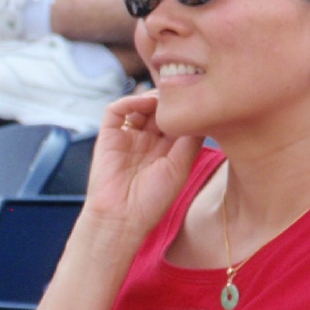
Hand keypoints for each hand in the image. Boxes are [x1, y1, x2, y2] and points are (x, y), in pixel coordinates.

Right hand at [85, 90, 203, 240]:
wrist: (121, 217)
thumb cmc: (152, 200)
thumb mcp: (181, 167)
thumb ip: (190, 139)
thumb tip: (201, 112)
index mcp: (167, 151)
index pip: (178, 120)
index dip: (187, 109)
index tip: (199, 98)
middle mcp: (147, 141)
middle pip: (160, 109)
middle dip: (170, 100)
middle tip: (181, 92)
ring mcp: (128, 137)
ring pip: (140, 106)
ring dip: (152, 98)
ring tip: (164, 99)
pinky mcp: (108, 136)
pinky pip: (116, 110)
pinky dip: (130, 101)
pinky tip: (144, 103)